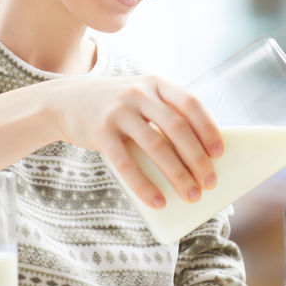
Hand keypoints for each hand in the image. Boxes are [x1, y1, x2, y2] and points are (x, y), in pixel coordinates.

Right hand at [43, 75, 221, 207]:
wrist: (65, 101)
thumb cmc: (117, 107)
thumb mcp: (142, 99)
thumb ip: (166, 117)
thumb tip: (200, 158)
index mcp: (156, 84)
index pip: (190, 103)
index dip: (207, 128)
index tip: (220, 152)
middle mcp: (139, 94)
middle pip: (177, 128)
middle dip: (197, 158)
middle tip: (210, 183)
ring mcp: (119, 111)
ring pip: (156, 146)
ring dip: (177, 175)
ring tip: (191, 195)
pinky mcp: (100, 132)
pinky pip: (126, 163)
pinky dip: (144, 185)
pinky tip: (157, 202)